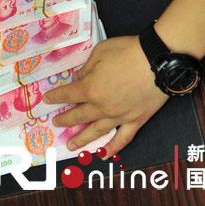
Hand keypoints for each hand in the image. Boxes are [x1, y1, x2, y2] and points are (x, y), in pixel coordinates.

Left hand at [42, 36, 167, 155]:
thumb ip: (87, 68)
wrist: (157, 60)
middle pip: (79, 116)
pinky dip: (112, 148)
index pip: (68, 95)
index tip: (47, 100)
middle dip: (65, 119)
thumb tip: (78, 78)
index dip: (55, 97)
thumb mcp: (100, 52)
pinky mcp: (136, 120)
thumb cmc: (128, 51)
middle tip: (56, 123)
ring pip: (96, 131)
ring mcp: (119, 116)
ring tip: (71, 145)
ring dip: (81, 139)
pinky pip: (122, 139)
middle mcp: (102, 107)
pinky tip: (104, 154)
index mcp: (91, 89)